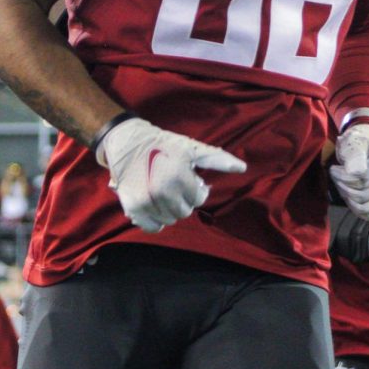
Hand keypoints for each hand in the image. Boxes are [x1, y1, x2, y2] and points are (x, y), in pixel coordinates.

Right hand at [96, 117, 246, 232]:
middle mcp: (162, 191)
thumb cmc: (162, 144)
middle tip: (173, 184)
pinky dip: (155, 221)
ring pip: (169, 220)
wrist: (126, 141)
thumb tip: (242, 167)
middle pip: (184, 212)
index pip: (198, 199)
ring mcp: (146, 201)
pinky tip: (154, 205)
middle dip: (182, 200)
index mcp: (179, 175)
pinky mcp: (132, 207)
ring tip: (162, 191)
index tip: (185, 178)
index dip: (194, 189)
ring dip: (169, 209)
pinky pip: (152, 227)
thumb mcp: (190, 148)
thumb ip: (217, 159)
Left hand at [330, 123, 368, 220]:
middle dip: (343, 187)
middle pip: (362, 196)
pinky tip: (351, 195)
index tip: (334, 169)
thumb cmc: (360, 143)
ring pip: (365, 208)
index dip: (342, 177)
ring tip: (343, 185)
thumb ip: (354, 154)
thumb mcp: (355, 141)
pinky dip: (356, 209)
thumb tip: (356, 172)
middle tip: (336, 177)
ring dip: (348, 199)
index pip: (361, 181)